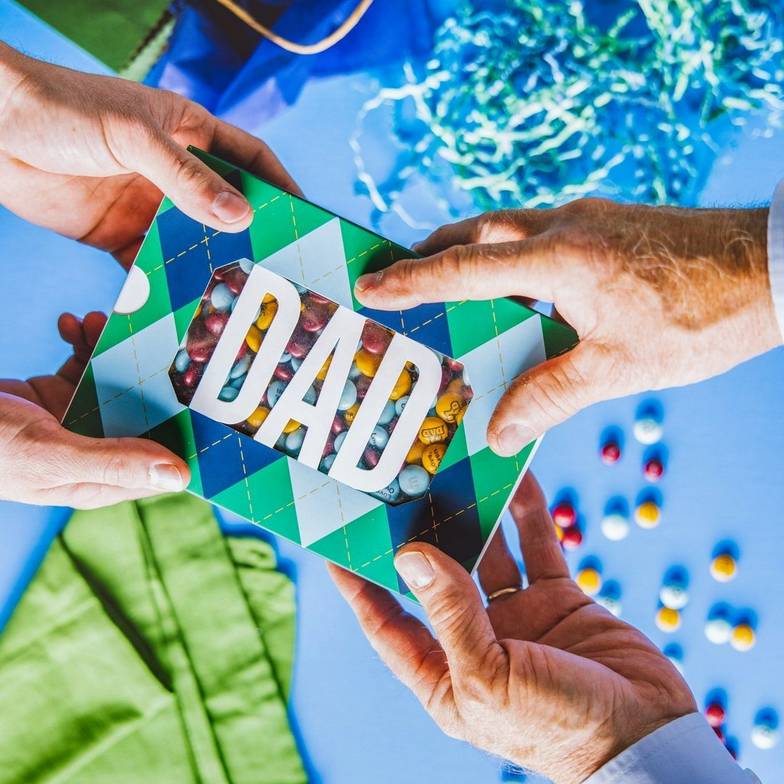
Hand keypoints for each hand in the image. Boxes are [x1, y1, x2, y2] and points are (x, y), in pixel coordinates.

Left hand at [0, 43, 299, 267]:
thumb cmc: (62, 110)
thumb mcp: (133, 138)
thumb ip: (186, 178)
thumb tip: (241, 216)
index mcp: (188, 131)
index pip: (250, 157)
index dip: (281, 184)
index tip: (307, 216)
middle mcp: (174, 172)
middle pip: (226, 207)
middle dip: (253, 235)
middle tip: (280, 268)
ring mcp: (147, 205)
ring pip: (193, 242)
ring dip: (212, 266)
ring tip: (240, 297)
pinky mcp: (117, 235)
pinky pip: (151, 265)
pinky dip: (167, 285)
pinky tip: (183, 307)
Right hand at [0, 312, 188, 507]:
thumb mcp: (50, 454)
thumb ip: (113, 463)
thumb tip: (179, 477)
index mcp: (100, 479)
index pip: (163, 463)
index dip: (191, 435)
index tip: (216, 399)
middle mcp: (96, 449)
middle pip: (147, 415)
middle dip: (156, 377)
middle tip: (165, 339)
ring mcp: (77, 419)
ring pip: (118, 381)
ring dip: (114, 348)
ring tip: (100, 321)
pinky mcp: (56, 392)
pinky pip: (84, 362)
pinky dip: (82, 340)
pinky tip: (71, 322)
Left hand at [329, 473, 696, 783]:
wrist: (647, 741)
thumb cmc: (557, 729)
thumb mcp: (489, 675)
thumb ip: (451, 613)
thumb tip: (410, 555)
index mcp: (445, 674)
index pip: (387, 624)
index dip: (359, 586)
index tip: (337, 542)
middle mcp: (475, 641)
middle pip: (437, 577)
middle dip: (422, 533)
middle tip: (403, 484)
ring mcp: (518, 617)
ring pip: (488, 552)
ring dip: (476, 514)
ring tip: (458, 468)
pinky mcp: (559, 599)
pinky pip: (539, 545)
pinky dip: (528, 512)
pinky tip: (518, 477)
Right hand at [353, 200, 780, 454]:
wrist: (775, 267)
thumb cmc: (702, 318)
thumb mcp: (619, 368)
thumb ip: (550, 396)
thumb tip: (498, 435)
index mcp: (560, 259)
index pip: (464, 268)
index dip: (411, 280)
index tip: (369, 284)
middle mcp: (566, 228)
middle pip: (478, 232)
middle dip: (433, 252)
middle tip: (400, 276)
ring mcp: (589, 221)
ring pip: (509, 229)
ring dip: (472, 253)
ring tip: (448, 286)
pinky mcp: (608, 227)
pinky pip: (542, 238)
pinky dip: (513, 261)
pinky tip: (518, 293)